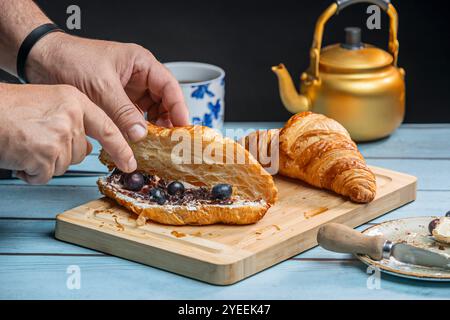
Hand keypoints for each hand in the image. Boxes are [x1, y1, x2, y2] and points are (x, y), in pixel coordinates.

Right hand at [0, 84, 135, 183]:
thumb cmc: (8, 108)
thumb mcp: (48, 102)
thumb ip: (73, 121)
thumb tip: (87, 146)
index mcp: (74, 100)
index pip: (108, 128)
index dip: (121, 148)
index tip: (130, 163)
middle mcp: (71, 116)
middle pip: (80, 152)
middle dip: (59, 153)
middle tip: (36, 139)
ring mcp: (60, 136)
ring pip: (63, 165)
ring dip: (44, 163)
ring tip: (25, 144)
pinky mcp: (45, 154)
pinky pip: (45, 175)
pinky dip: (31, 172)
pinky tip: (19, 154)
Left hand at [27, 33, 189, 142]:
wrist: (42, 61)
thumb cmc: (71, 60)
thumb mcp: (102, 87)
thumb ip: (123, 112)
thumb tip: (142, 134)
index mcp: (141, 64)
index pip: (169, 86)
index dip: (179, 107)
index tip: (183, 127)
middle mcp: (138, 77)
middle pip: (163, 101)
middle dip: (167, 121)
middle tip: (170, 142)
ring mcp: (128, 91)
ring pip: (149, 112)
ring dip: (152, 129)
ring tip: (155, 145)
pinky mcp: (116, 103)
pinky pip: (132, 119)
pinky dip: (135, 131)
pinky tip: (137, 143)